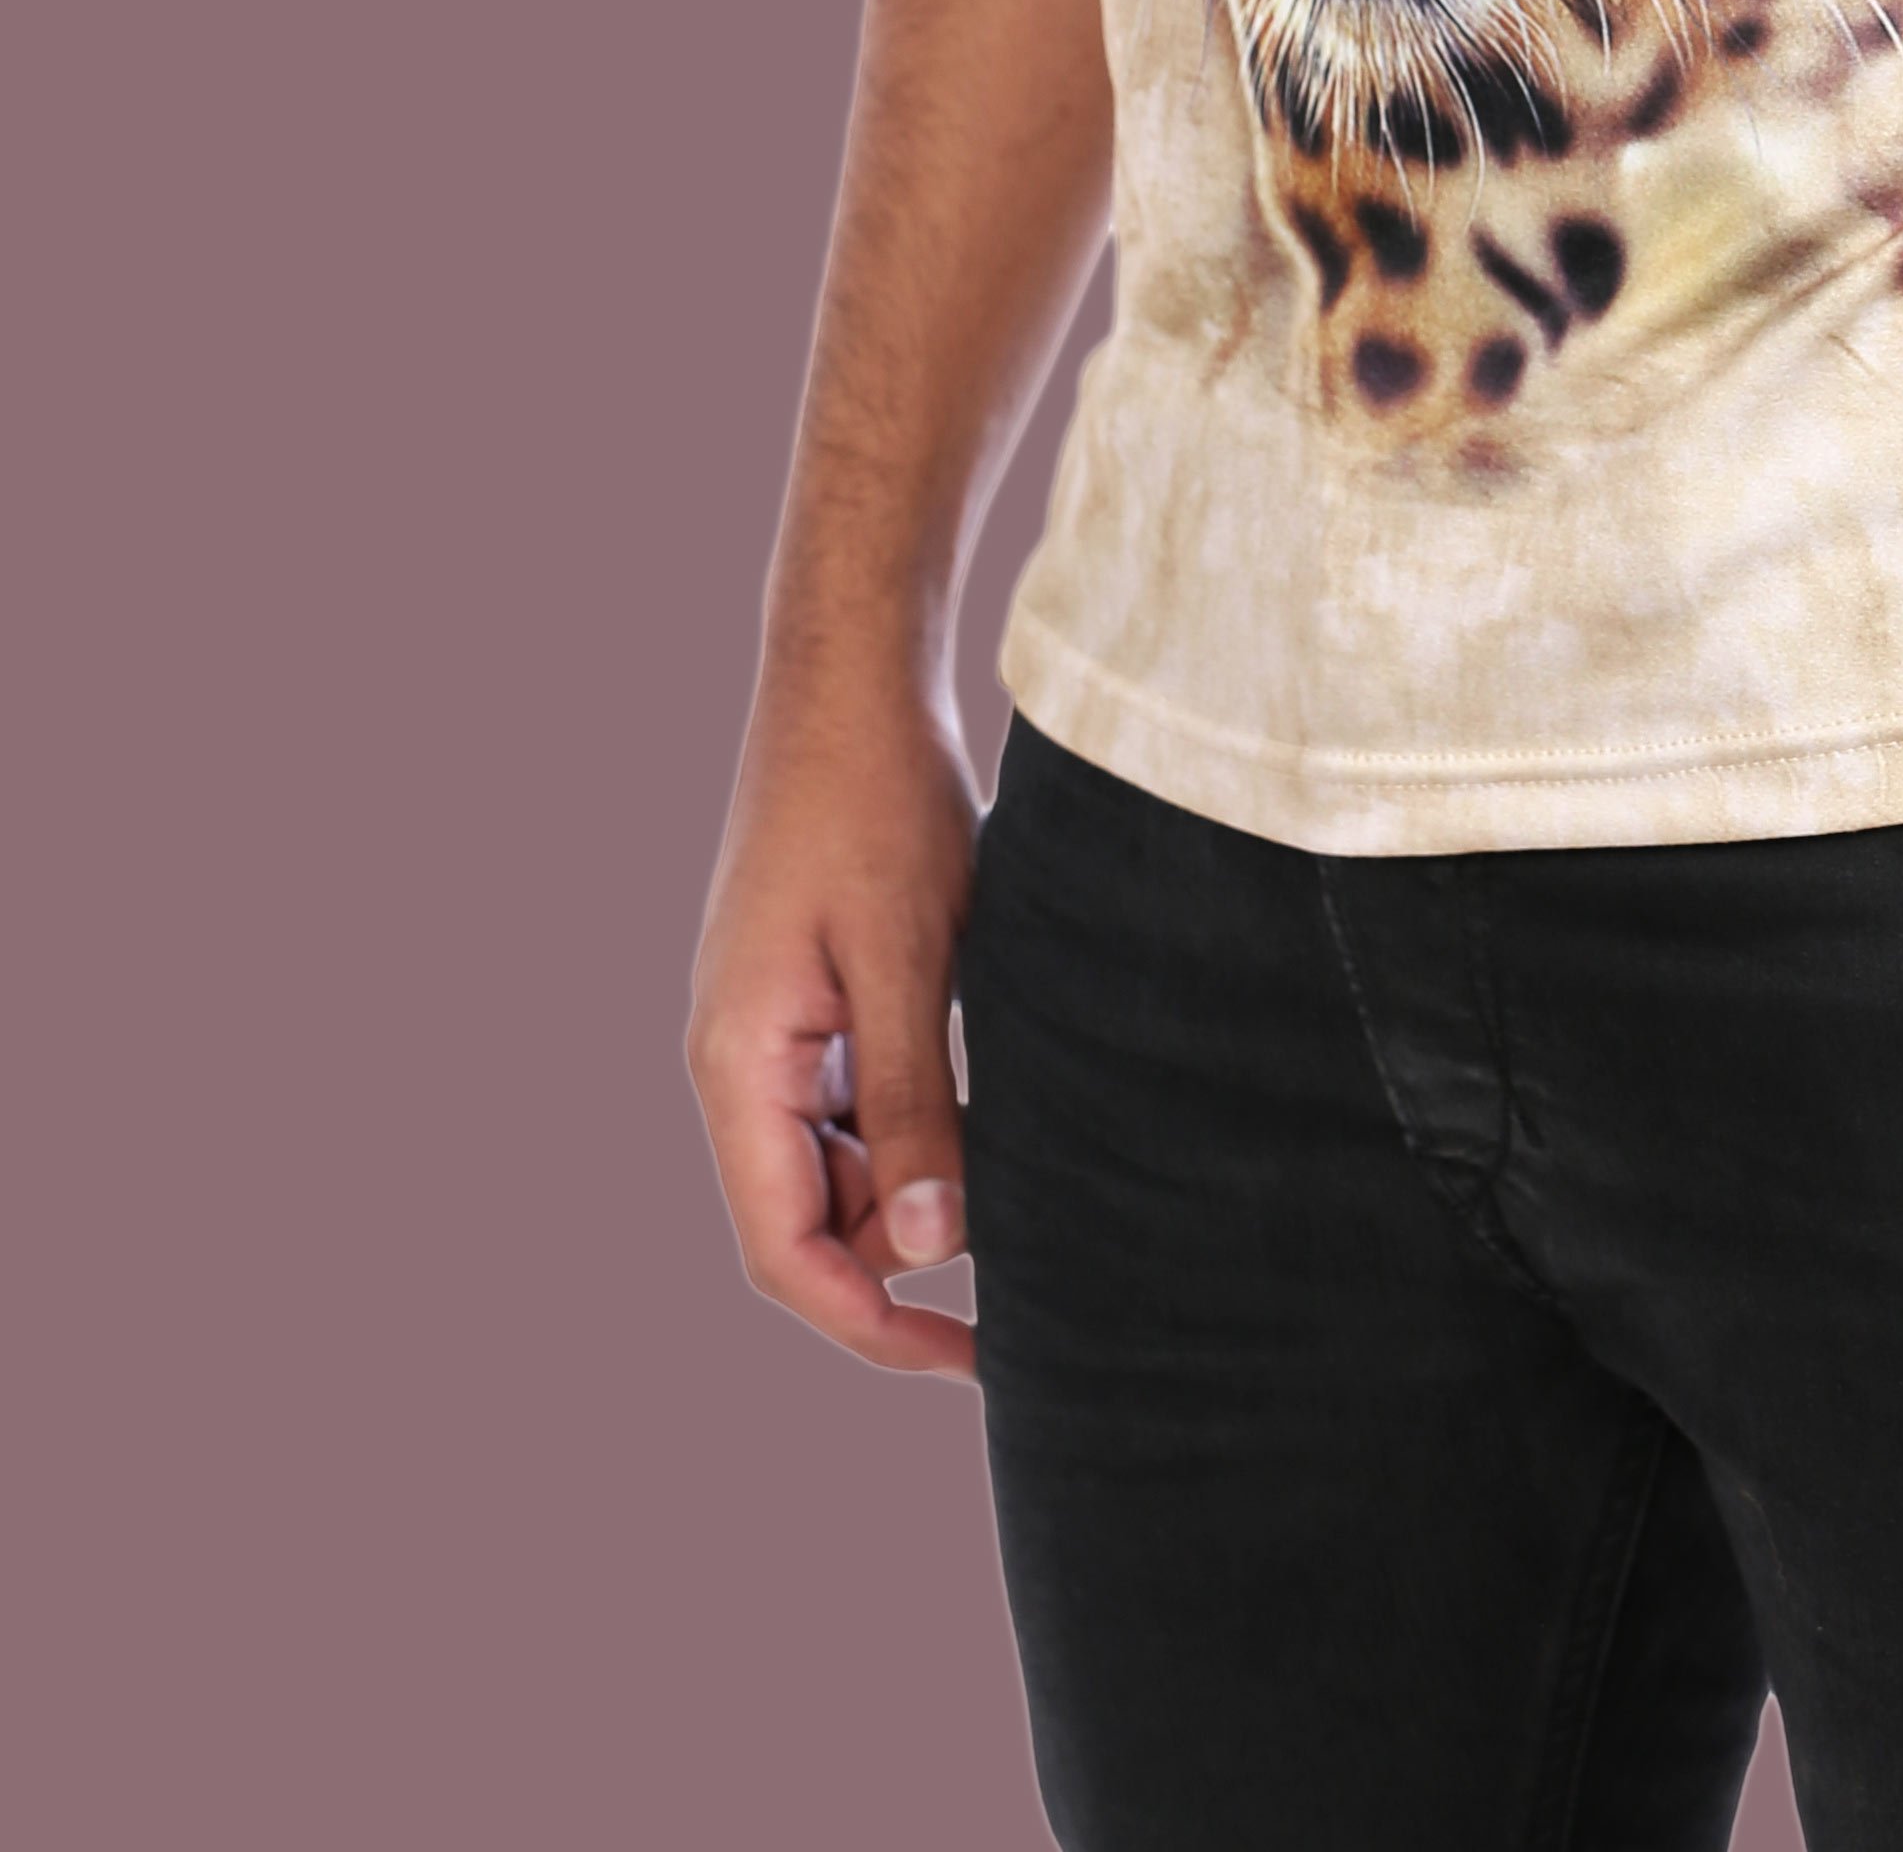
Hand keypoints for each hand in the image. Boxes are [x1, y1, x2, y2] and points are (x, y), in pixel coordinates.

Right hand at [687, 677, 985, 1378]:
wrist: (851, 681)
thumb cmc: (875, 803)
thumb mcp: (911, 956)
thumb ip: (914, 1101)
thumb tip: (930, 1246)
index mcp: (738, 1067)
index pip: (785, 1251)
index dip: (868, 1323)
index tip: (967, 1358)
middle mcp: (737, 1064)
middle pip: (809, 1220)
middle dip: (902, 1256)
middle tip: (1028, 1250)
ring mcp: (768, 1031)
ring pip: (836, 1165)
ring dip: (914, 1183)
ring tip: (1022, 1167)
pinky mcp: (805, 999)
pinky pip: (850, 1101)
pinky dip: (913, 1121)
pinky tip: (983, 1101)